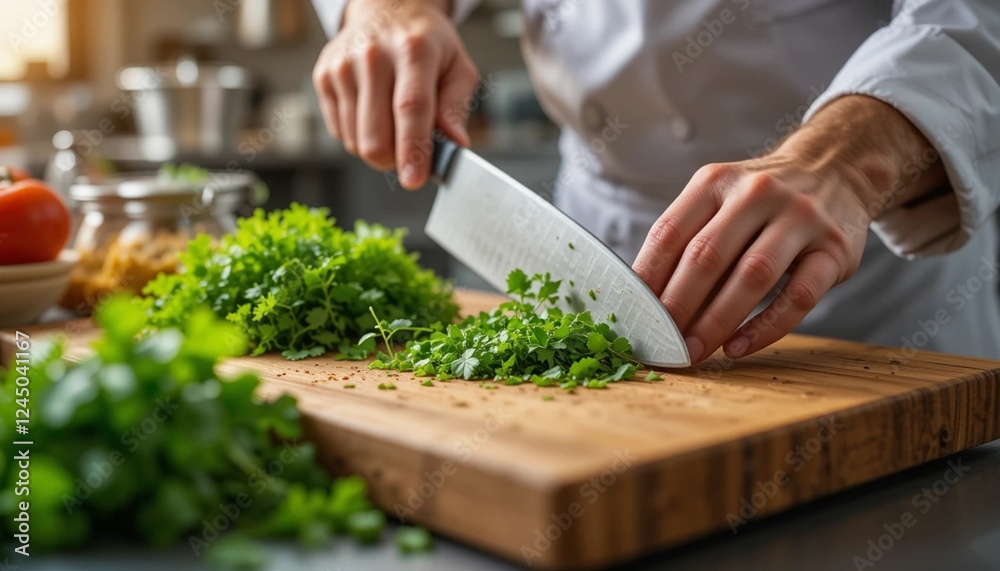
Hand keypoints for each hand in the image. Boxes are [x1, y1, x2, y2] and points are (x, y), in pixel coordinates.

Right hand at [312, 0, 477, 188]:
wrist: (385, 10)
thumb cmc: (427, 44)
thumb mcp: (458, 67)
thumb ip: (456, 107)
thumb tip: (455, 143)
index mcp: (414, 50)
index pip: (411, 108)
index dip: (412, 149)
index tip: (414, 179)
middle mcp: (373, 55)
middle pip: (376, 136)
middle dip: (395, 160)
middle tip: (410, 154)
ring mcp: (343, 66)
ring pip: (356, 142)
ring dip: (379, 148)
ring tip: (392, 121)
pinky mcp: (323, 77)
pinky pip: (340, 133)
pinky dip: (359, 135)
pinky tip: (373, 111)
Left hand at [633, 95, 947, 363]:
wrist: (835, 169)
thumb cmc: (759, 203)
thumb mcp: (718, 201)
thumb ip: (686, 241)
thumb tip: (645, 303)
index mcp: (714, 182)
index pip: (669, 233)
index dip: (647, 280)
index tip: (632, 318)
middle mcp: (756, 193)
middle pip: (706, 255)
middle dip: (678, 307)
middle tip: (661, 344)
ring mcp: (800, 218)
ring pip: (752, 275)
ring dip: (717, 321)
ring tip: (694, 351)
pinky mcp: (834, 248)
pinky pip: (798, 296)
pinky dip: (765, 328)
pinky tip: (738, 348)